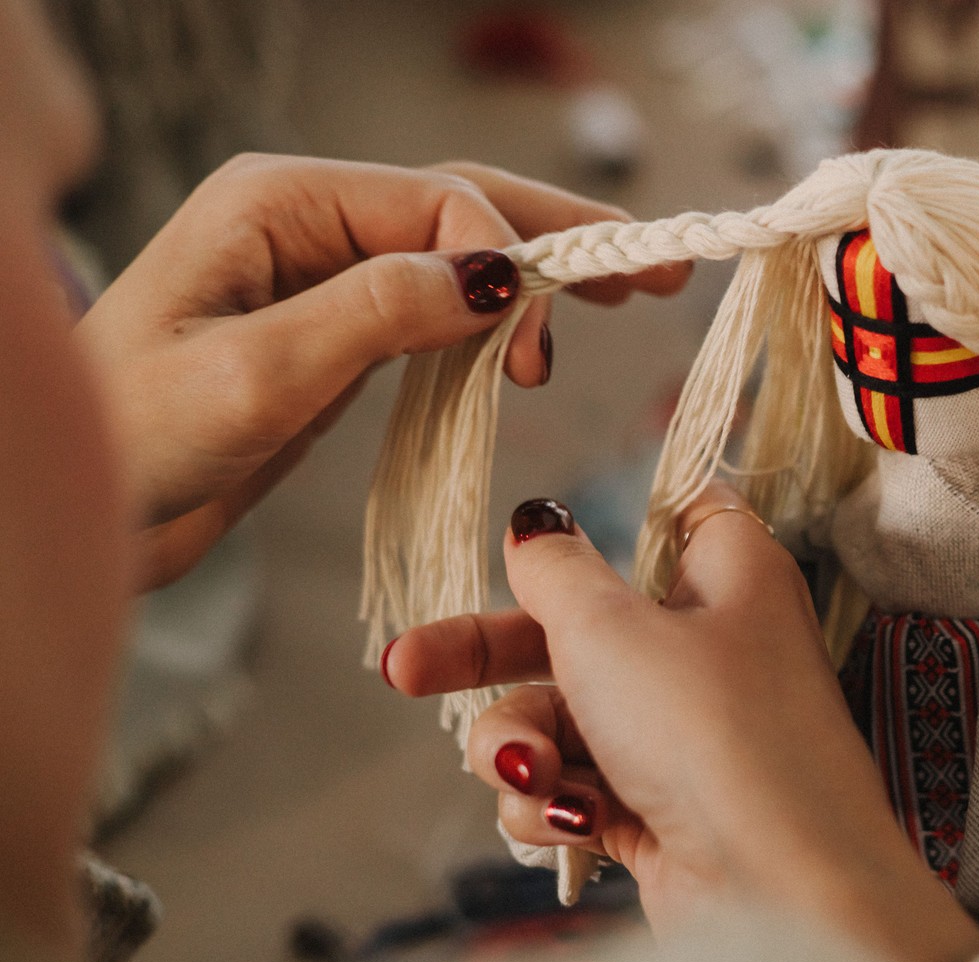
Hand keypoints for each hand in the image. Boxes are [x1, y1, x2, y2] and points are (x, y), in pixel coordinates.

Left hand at [78, 154, 691, 588]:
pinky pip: (435, 305)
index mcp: (279, 201)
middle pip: (463, 206)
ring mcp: (322, 273)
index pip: (438, 201)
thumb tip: (494, 277)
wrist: (88, 510)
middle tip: (656, 270)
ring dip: (545, 273)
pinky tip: (544, 334)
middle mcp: (306, 220)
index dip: (509, 264)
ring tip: (633, 289)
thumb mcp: (258, 372)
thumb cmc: (139, 436)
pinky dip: (500, 317)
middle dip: (564, 240)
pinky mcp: (333, 330)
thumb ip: (376, 312)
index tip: (539, 359)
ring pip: (458, 254)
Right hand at [382, 487, 978, 961]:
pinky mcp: (658, 817)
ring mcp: (683, 740)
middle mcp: (711, 652)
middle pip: (574, 631)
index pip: (677, 514)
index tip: (544, 534)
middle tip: (403, 671)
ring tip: (537, 773)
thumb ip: (556, 570)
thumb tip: (538, 522)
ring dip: (523, 748)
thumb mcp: (612, 629)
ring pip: (559, 722)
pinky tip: (574, 823)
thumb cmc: (711, 734)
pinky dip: (558, 807)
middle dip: (485, 658)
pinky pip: (574, 793)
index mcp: (728, 577)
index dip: (613, 519)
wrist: (778, 895)